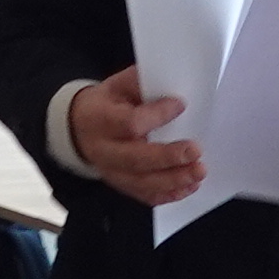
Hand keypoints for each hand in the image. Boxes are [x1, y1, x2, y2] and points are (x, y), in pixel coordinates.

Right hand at [66, 70, 202, 209]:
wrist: (80, 128)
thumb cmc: (106, 104)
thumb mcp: (117, 85)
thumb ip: (141, 82)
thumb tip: (172, 83)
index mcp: (100, 120)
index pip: (129, 123)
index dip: (156, 115)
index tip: (181, 104)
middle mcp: (104, 150)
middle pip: (137, 159)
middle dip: (168, 157)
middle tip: (195, 151)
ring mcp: (112, 172)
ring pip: (143, 182)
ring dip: (174, 180)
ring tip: (199, 172)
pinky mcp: (122, 185)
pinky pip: (146, 195)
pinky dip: (170, 194)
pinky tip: (190, 186)